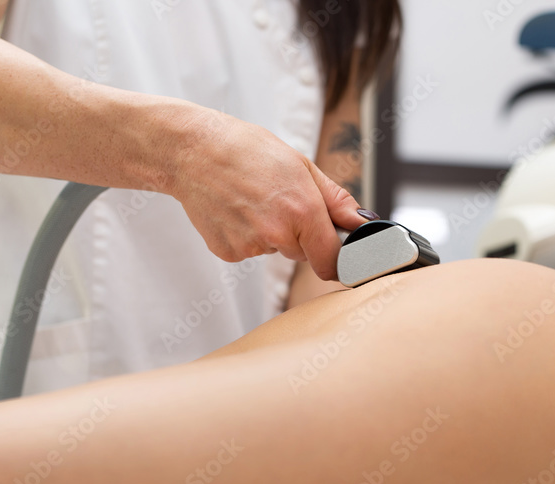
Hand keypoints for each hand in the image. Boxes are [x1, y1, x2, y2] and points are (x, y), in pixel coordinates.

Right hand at [168, 109, 367, 279]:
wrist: (191, 150)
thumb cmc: (246, 150)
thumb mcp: (301, 165)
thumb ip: (336, 200)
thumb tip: (362, 223)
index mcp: (302, 212)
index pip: (332, 261)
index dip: (337, 258)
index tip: (337, 253)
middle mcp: (277, 234)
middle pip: (304, 254)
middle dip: (301, 235)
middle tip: (282, 201)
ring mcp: (250, 246)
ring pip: (276, 249)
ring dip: (273, 233)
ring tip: (254, 199)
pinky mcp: (228, 252)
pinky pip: (251, 250)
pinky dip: (248, 235)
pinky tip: (236, 209)